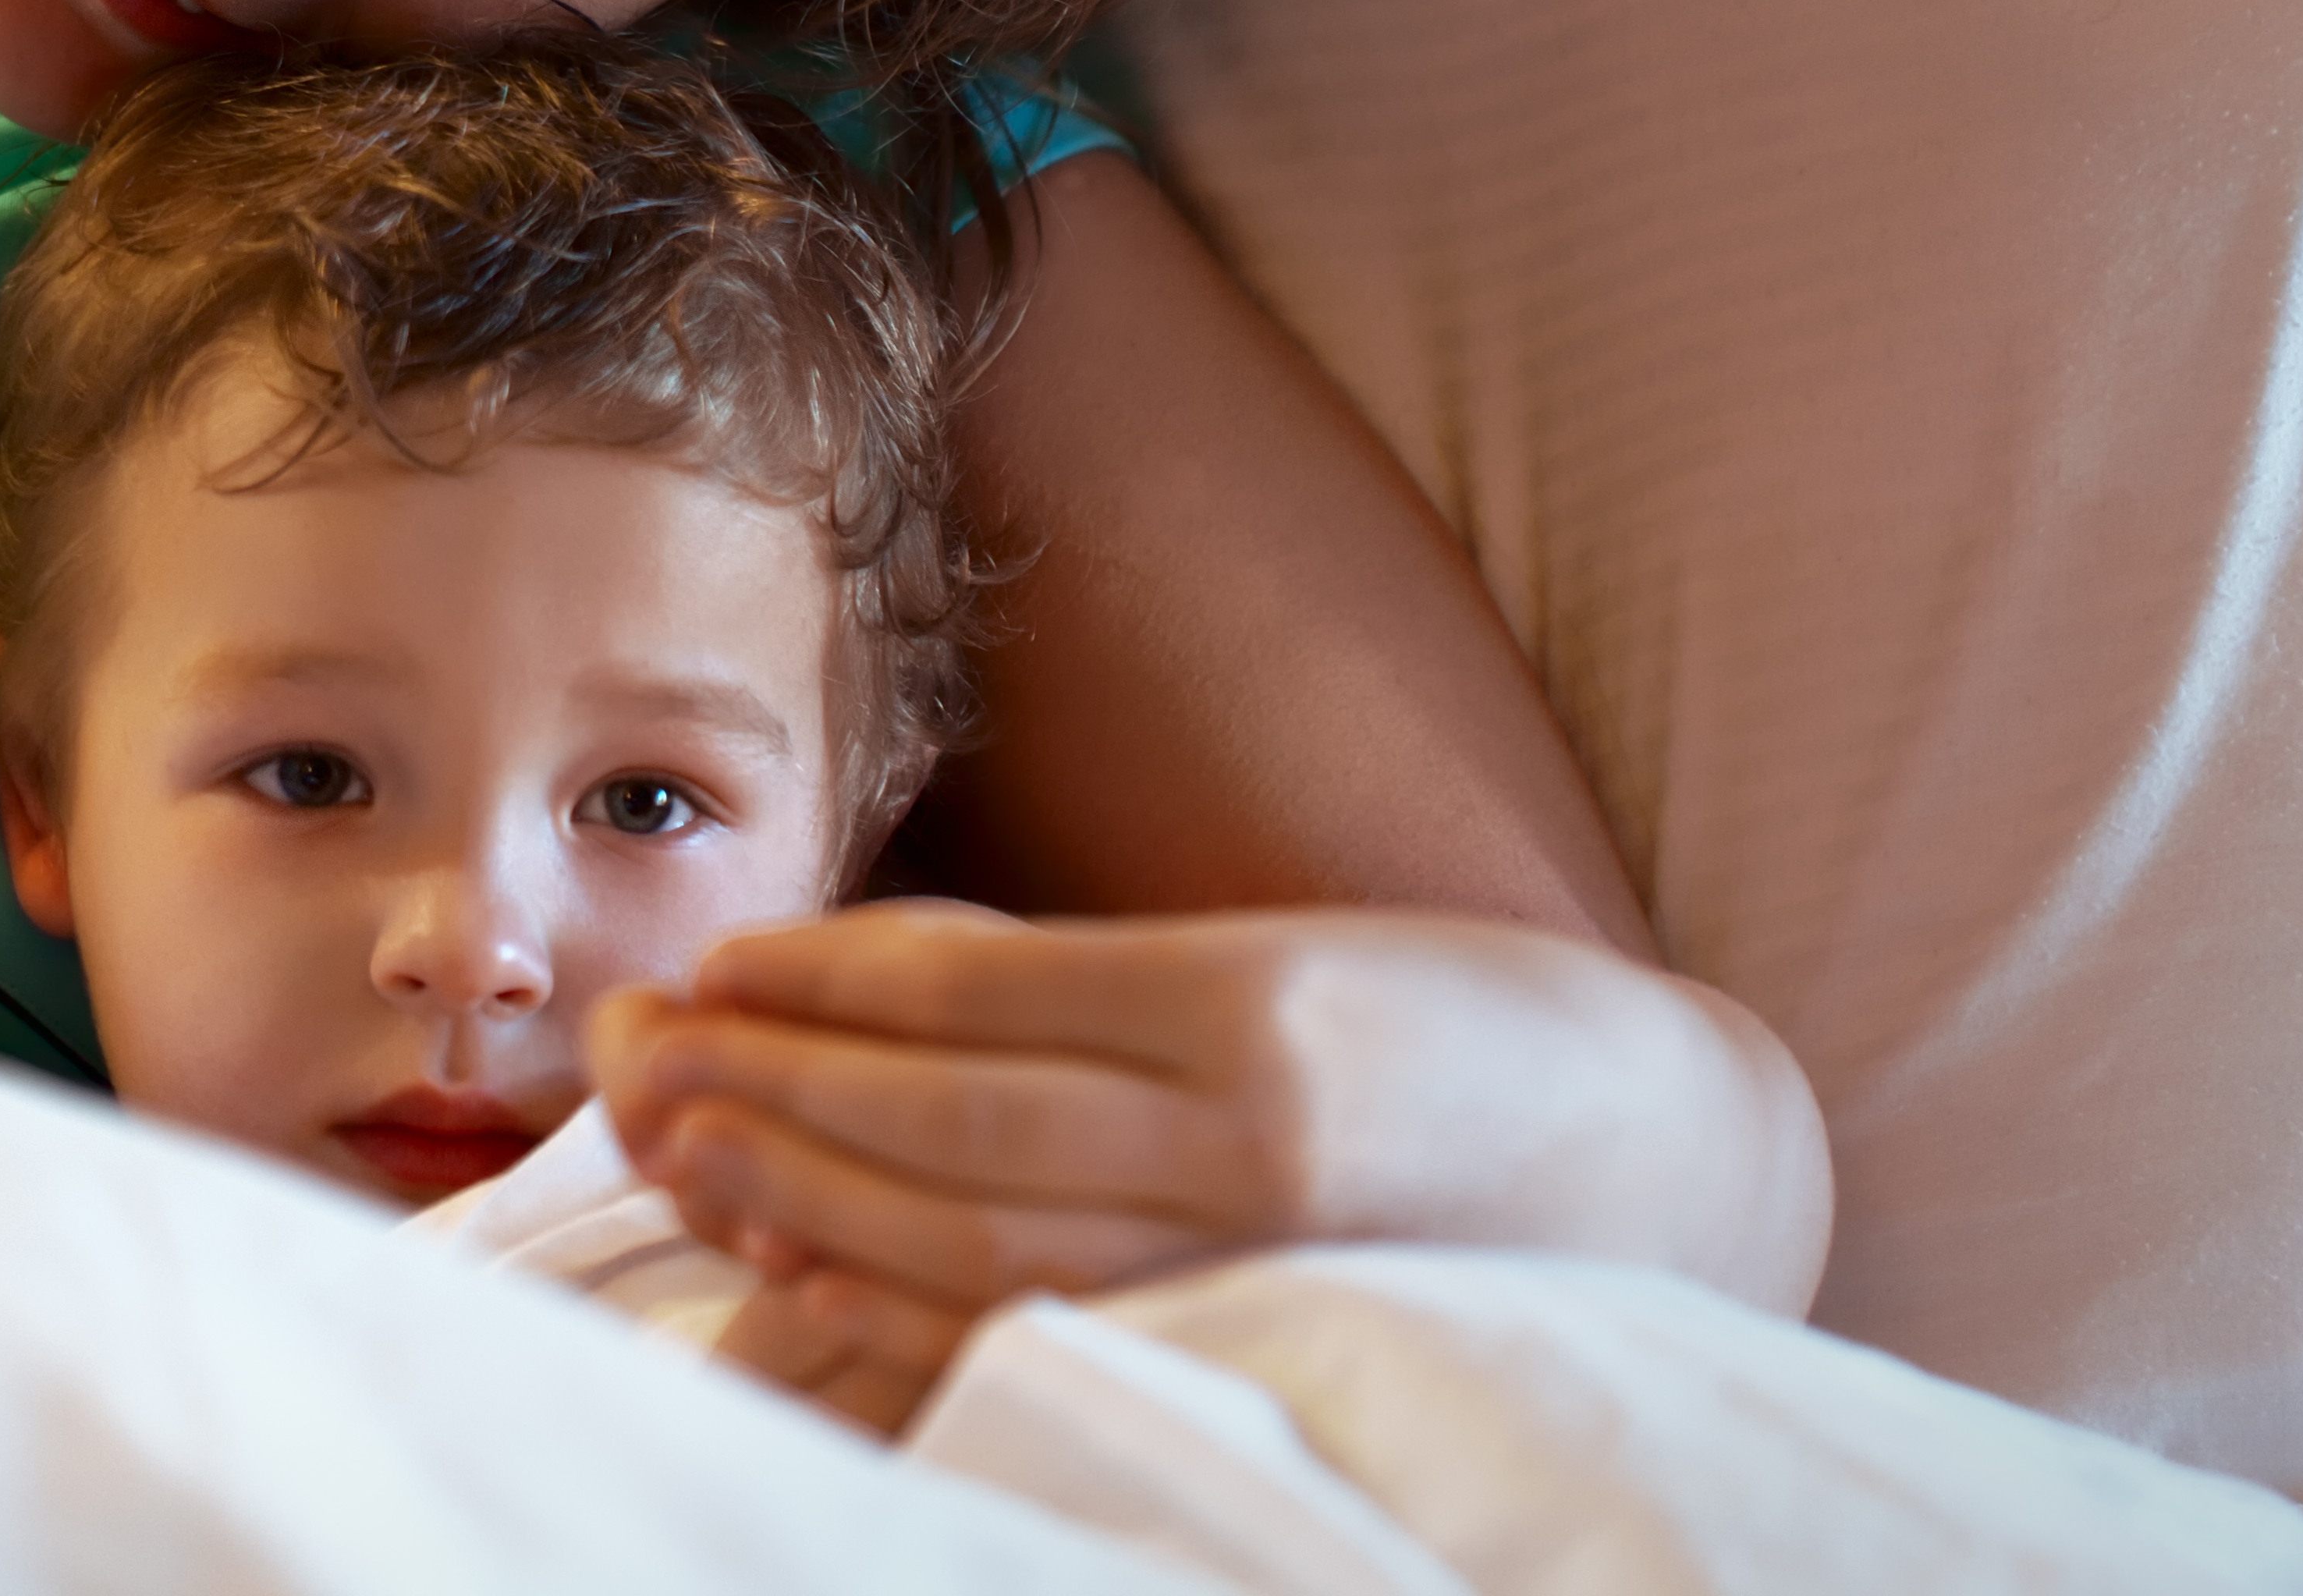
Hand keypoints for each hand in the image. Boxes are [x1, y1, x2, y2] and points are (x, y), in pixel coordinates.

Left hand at [593, 899, 1831, 1430]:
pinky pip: (1036, 1339)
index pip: (972, 994)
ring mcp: (1253, 1266)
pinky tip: (790, 1283)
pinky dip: (898, 1320)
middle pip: (944, 1122)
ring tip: (673, 1152)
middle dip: (763, 1089)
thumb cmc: (1451, 1030)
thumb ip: (1073, 976)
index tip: (702, 972)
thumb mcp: (1275, 953)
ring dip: (798, 1196)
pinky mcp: (1256, 1347)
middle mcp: (1248, 1141)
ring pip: (969, 1239)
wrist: (1674, 1166)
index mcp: (1250, 999)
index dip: (813, 984)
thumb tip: (856, 977)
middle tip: (628, 1059)